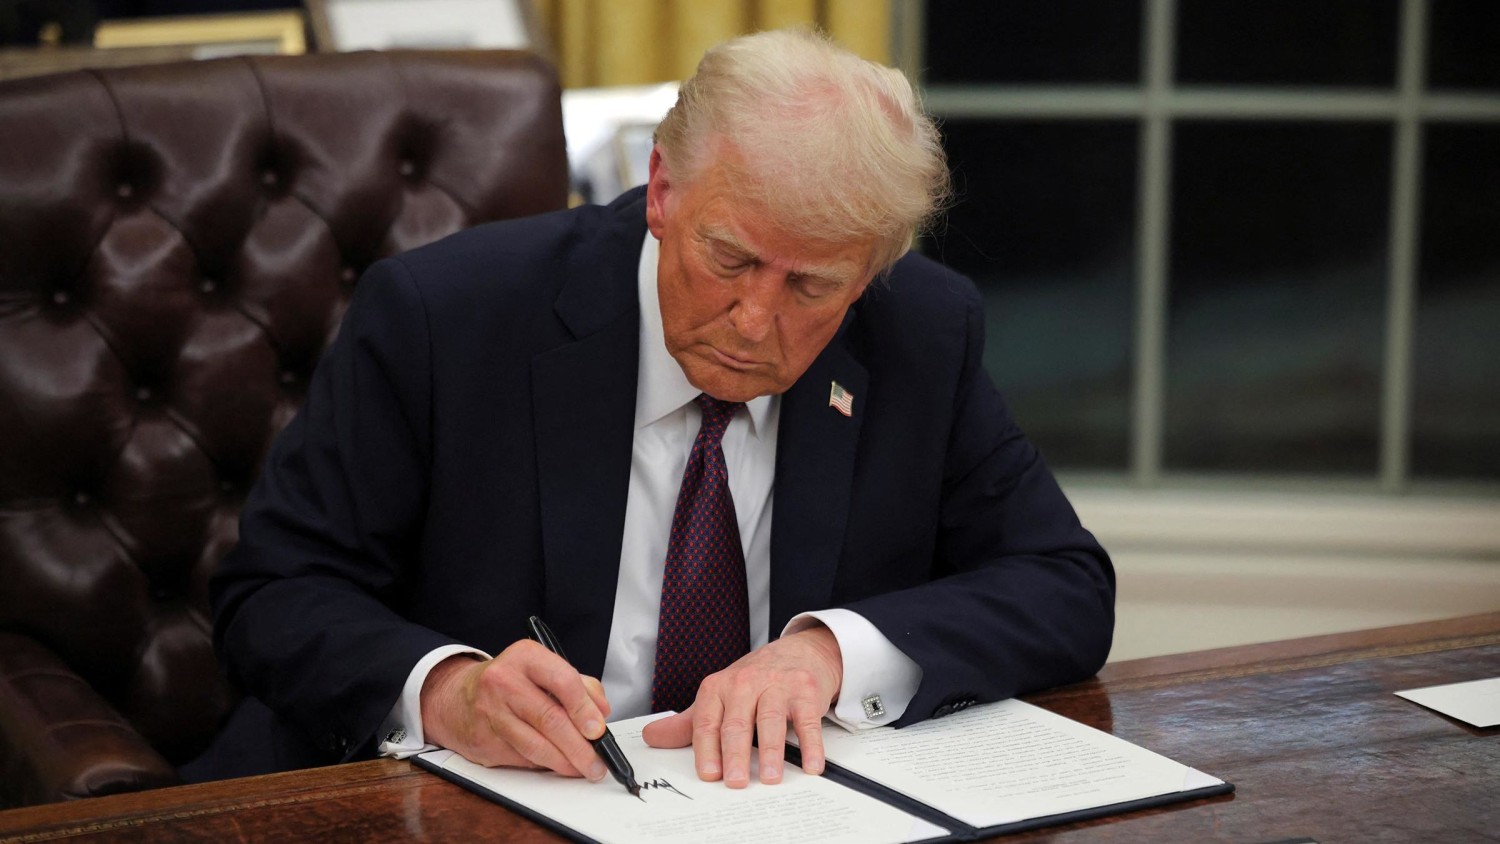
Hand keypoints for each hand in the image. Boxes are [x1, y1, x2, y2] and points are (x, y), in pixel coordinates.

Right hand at [420, 641, 611, 779]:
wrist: (457, 697)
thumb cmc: (510, 682)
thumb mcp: (543, 668)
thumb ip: (579, 685)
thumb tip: (601, 713)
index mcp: (525, 657)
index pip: (563, 681)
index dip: (585, 709)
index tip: (599, 730)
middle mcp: (504, 682)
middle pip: (550, 719)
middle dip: (580, 747)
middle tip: (597, 760)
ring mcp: (490, 713)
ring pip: (535, 746)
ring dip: (565, 763)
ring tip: (582, 768)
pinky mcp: (484, 741)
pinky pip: (522, 758)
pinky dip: (544, 764)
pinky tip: (557, 764)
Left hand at [641, 626, 842, 787]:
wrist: (799, 652)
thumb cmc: (756, 680)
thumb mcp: (719, 697)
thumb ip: (688, 722)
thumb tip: (652, 736)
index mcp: (719, 687)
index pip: (707, 721)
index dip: (706, 749)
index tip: (708, 774)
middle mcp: (746, 683)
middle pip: (737, 723)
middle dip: (735, 754)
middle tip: (735, 781)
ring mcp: (777, 685)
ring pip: (770, 720)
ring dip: (771, 752)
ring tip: (770, 777)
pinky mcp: (805, 691)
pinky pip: (807, 720)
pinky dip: (810, 744)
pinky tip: (810, 764)